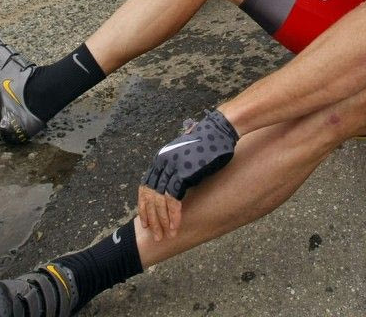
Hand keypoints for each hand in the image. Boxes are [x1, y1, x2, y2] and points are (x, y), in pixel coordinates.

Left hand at [139, 110, 238, 239]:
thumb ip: (177, 169)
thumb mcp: (186, 156)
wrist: (220, 129)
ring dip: (163, 221)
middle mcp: (161, 162)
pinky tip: (176, 226)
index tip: (147, 222)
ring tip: (166, 235)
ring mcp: (171, 167)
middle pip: (150, 196)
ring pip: (160, 201)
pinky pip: (173, 199)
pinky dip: (174, 215)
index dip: (145, 207)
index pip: (145, 187)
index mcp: (160, 159)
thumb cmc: (208, 143)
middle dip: (153, 219)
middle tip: (157, 235)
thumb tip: (176, 187)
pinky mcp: (183, 172)